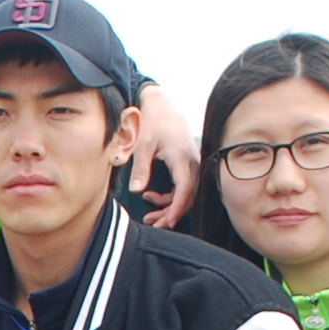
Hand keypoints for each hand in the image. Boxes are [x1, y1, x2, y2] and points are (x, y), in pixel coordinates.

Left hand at [130, 90, 194, 227]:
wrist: (165, 105)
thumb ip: (140, 168)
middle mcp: (192, 162)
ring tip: (149, 217)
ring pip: (187, 194)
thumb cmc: (154, 121)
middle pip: (189, 196)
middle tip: (153, 225)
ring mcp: (192, 164)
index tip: (168, 222)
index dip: (177, 208)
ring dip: (169, 207)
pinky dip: (170, 197)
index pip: (185, 189)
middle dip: (172, 214)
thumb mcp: (143, 144)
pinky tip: (150, 196)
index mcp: (182, 158)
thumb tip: (136, 191)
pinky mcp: (188, 164)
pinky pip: (184, 187)